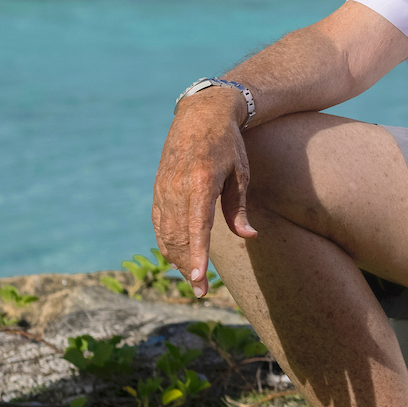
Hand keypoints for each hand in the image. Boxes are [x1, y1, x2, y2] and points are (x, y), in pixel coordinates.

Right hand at [150, 87, 253, 295]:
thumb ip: (239, 208)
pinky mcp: (158, 189)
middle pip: (178, 237)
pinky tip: (176, 257)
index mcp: (200, 183)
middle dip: (187, 267)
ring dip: (176, 259)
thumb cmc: (228, 144)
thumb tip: (249, 236)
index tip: (198, 280)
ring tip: (191, 279)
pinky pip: (159, 223)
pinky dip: (166, 242)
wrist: (200, 114)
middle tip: (201, 292)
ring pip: (166, 233)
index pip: (197, 228)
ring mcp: (163, 188)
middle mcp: (176, 188)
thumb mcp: (240, 174)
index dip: (197, 257)